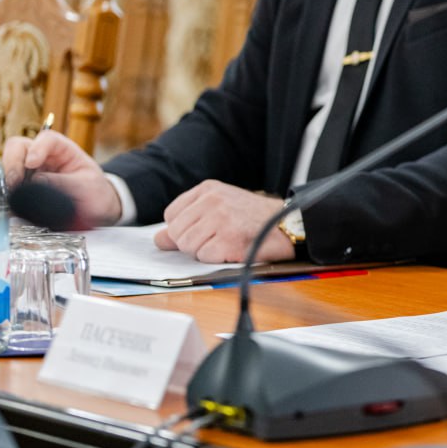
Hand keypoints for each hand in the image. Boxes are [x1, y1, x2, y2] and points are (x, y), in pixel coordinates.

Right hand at [2, 132, 121, 226]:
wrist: (95, 208)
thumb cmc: (94, 191)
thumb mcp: (86, 186)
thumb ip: (63, 183)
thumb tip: (36, 183)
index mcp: (62, 149)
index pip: (46, 139)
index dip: (36, 148)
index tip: (32, 163)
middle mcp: (42, 156)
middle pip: (17, 148)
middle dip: (13, 164)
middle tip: (14, 184)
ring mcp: (29, 171)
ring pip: (8, 168)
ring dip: (8, 182)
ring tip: (14, 198)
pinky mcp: (22, 188)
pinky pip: (9, 188)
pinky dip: (8, 197)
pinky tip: (13, 207)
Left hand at [153, 181, 294, 263]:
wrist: (287, 225)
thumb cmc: (253, 219)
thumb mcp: (220, 209)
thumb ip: (188, 221)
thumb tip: (159, 240)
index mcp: (208, 189)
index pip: (171, 215)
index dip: (183, 229)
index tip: (204, 230)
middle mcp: (212, 200)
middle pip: (176, 233)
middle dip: (192, 243)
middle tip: (217, 238)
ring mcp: (221, 219)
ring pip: (187, 246)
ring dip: (204, 251)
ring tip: (226, 242)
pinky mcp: (229, 239)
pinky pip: (204, 257)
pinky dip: (216, 258)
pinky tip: (233, 248)